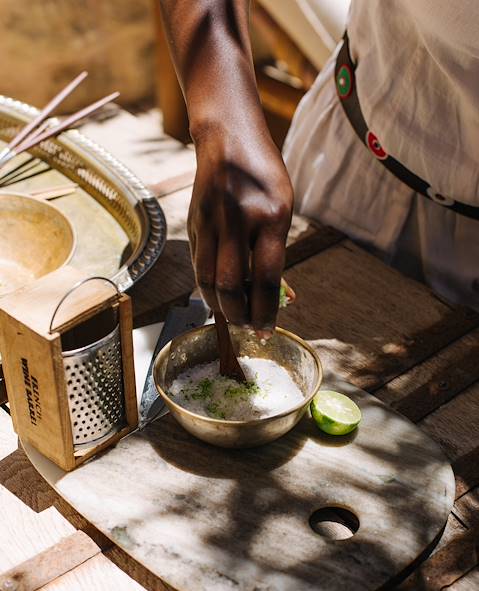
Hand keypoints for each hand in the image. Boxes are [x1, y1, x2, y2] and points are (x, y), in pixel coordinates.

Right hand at [188, 128, 292, 331]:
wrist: (227, 139)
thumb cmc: (264, 174)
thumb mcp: (282, 208)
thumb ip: (276, 251)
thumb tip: (283, 295)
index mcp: (271, 216)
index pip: (267, 278)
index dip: (267, 311)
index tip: (267, 330)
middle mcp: (238, 220)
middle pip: (232, 286)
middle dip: (240, 316)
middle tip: (249, 328)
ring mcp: (211, 222)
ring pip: (208, 280)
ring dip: (220, 307)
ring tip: (234, 318)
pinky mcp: (194, 224)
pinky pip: (199, 266)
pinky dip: (208, 288)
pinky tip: (219, 297)